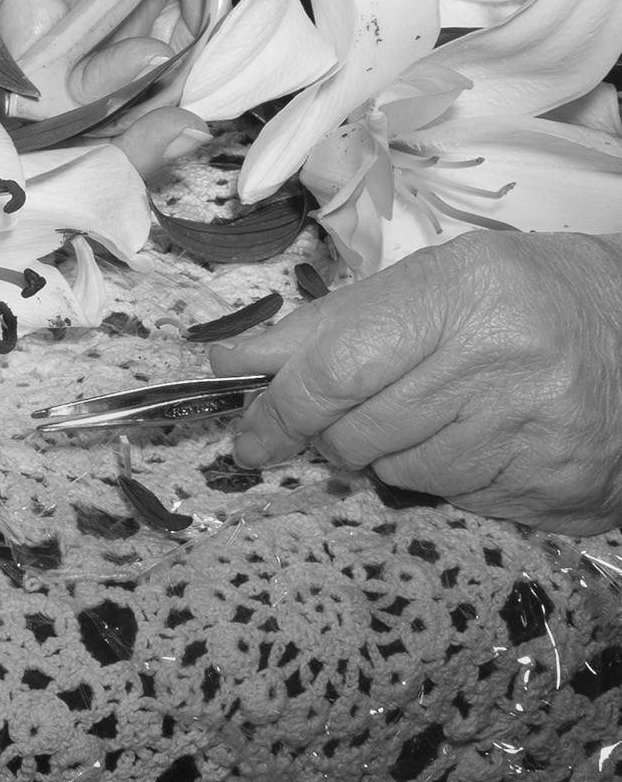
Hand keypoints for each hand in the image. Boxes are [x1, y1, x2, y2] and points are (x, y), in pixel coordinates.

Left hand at [207, 230, 621, 534]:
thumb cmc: (522, 299)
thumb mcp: (432, 284)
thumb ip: (330, 324)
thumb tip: (234, 360)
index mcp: (462, 291)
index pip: (335, 369)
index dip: (279, 409)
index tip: (249, 435)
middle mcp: (498, 358)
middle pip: (357, 432)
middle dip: (332, 435)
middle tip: (347, 418)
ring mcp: (529, 427)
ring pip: (398, 473)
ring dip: (391, 455)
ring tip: (437, 412)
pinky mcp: (548, 482)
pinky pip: (449, 498)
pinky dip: (442, 475)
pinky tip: (477, 439)